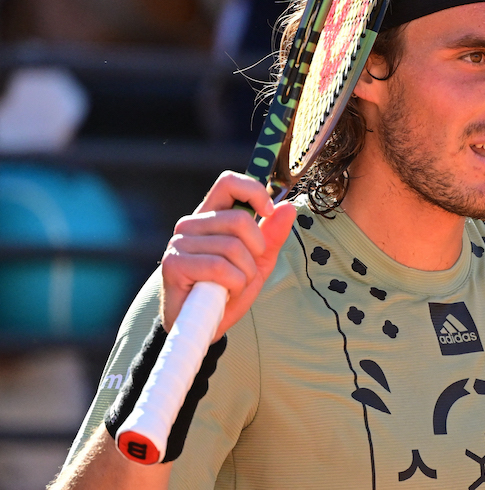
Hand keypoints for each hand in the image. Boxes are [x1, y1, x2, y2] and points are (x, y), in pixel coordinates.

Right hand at [159, 171, 296, 338]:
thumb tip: (287, 207)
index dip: (253, 191)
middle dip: (256, 251)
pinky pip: (219, 267)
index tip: (268, 211)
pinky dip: (232, 285)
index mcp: (211, 216)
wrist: (204, 326)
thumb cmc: (228, 290)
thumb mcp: (259, 261)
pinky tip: (222, 293)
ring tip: (233, 286)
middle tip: (247, 271)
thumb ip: (273, 235)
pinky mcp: (173, 264)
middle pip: (240, 220)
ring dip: (244, 274)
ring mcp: (179, 243)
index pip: (229, 183)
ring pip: (233, 247)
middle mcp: (191, 224)